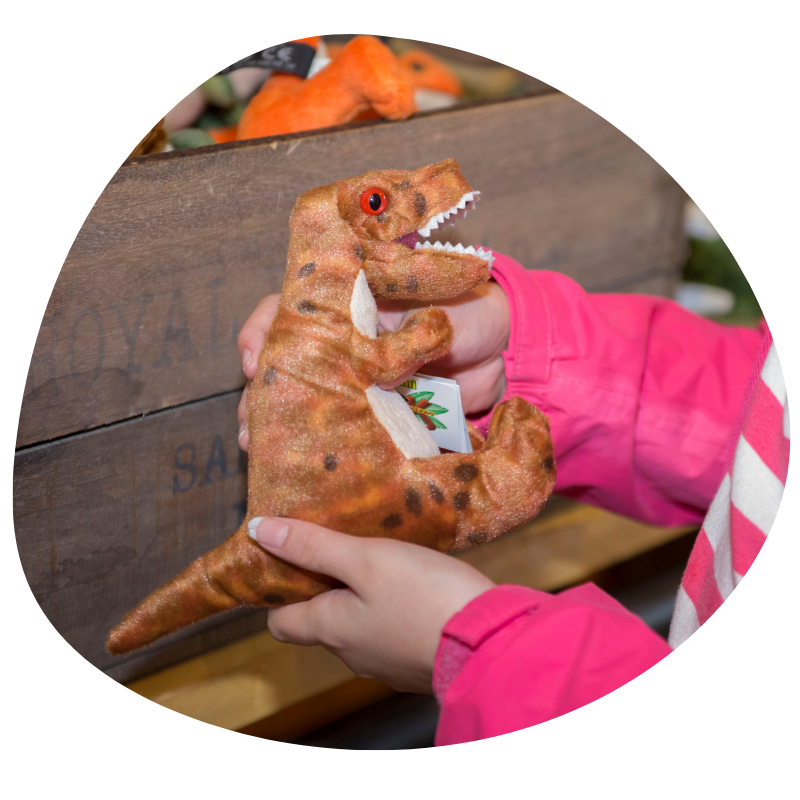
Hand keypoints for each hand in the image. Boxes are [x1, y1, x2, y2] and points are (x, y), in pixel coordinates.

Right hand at [237, 282, 509, 450]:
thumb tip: (375, 357)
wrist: (504, 350)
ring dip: (276, 427)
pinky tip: (297, 470)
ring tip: (257, 450)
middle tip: (250, 424)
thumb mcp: (432, 305)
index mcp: (348, 307)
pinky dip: (318, 449)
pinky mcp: (378, 418)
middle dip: (259, 394)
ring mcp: (357, 384)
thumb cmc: (467, 312)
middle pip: (281, 365)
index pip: (285, 311)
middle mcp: (342, 346)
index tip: (252, 360)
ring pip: (302, 402)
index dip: (261, 331)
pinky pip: (340, 433)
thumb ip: (400, 325)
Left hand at [249, 516, 495, 692]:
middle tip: (339, 543)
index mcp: (331, 629)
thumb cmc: (423, 597)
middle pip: (320, 619)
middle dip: (323, 585)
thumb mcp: (366, 559)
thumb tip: (260, 531)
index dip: (278, 590)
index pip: (280, 621)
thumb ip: (315, 547)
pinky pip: (390, 630)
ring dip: (360, 594)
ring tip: (378, 555)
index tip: (288, 556)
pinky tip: (412, 581)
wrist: (490, 641)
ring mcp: (386, 661)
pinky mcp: (417, 659)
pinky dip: (391, 607)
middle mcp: (352, 653)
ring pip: (358, 624)